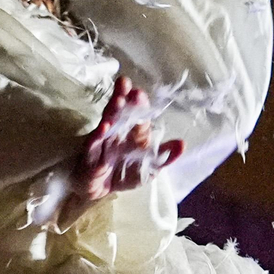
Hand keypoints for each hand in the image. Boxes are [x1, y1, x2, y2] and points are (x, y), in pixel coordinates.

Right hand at [70, 77, 183, 212]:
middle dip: (122, 96)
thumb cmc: (125, 174)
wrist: (100, 190)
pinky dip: (98, 136)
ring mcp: (102, 141)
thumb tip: (182, 144)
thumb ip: (165, 156)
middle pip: (119, 111)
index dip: (138, 103)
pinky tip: (104, 128)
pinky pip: (94, 144)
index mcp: (133, 132)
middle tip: (125, 83)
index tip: (139, 92)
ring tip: (118, 99)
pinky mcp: (90, 155)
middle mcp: (117, 132)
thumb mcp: (149, 168)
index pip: (137, 114)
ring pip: (106, 122)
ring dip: (112, 111)